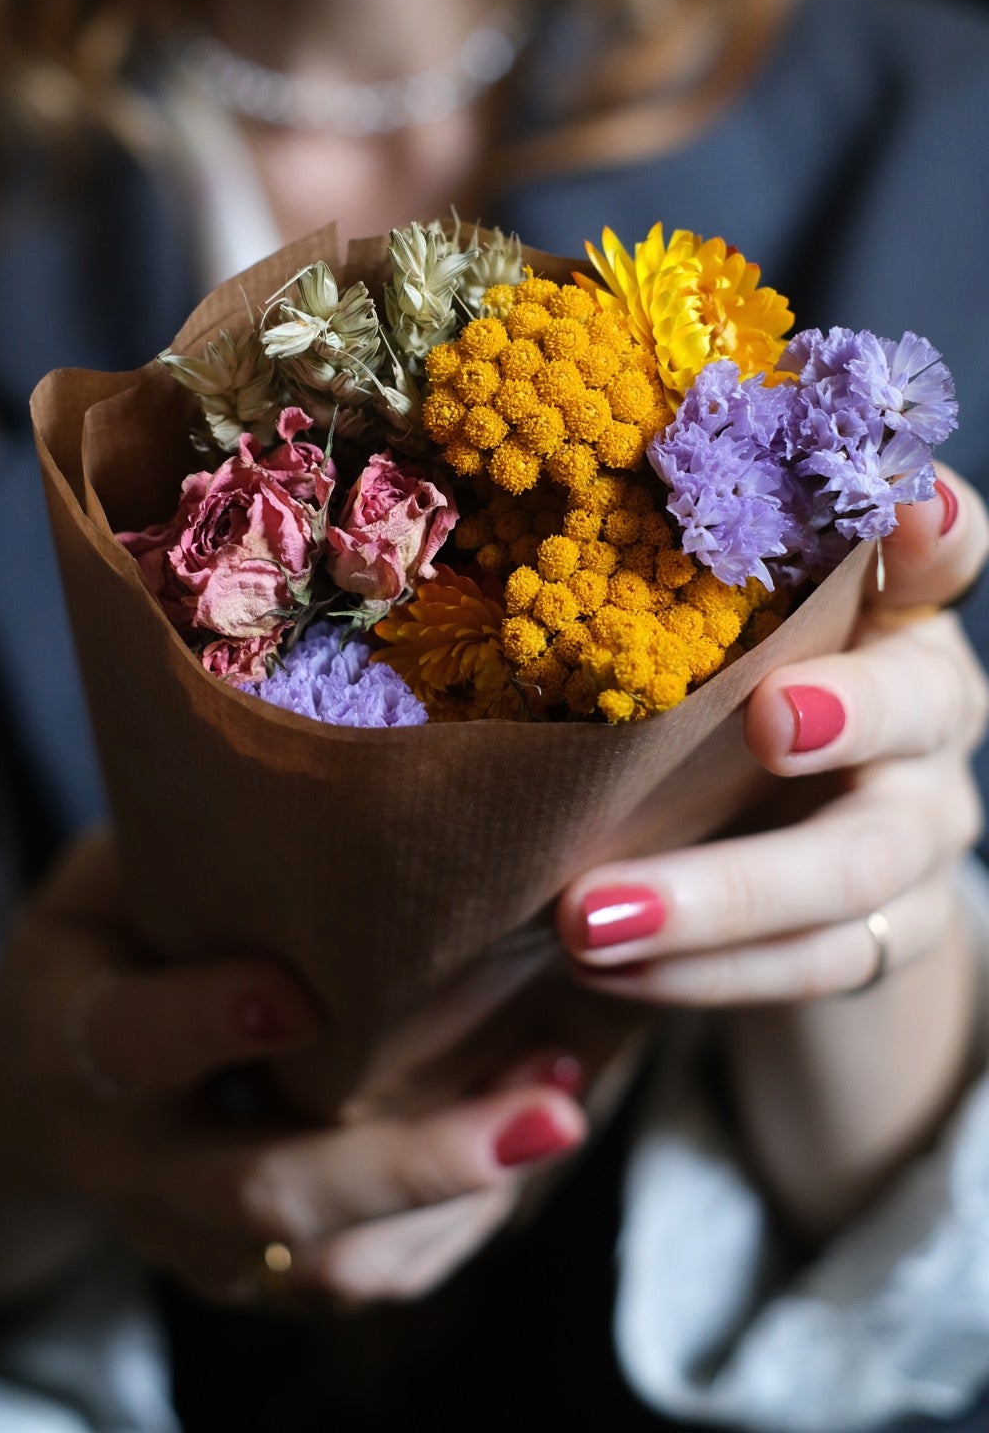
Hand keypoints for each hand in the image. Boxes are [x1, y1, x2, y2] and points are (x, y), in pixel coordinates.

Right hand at [0, 833, 586, 1312]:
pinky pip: (354, 1276)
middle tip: (545, 1107)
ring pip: (323, 1256)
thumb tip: (303, 735)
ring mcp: (187, 1231)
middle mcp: (127, 1160)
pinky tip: (533, 1142)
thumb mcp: (109, 874)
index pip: (133, 1042)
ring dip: (453, 1195)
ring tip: (562, 1112)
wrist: (38, 1084)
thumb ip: (182, 846)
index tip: (303, 993)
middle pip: (259, 1187)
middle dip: (404, 1159)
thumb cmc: (102, 935)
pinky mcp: (250, 1268)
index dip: (209, 1020)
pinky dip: (450, 1225)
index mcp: (74, 1043)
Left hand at [555, 464, 988, 1005]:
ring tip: (589, 918)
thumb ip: (685, 598)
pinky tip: (616, 966)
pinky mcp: (902, 932)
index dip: (935, 527)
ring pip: (855, 864)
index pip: (943, 550)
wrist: (798, 868)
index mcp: (892, 612)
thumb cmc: (725, 707)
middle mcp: (932, 706)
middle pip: (917, 704)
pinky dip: (708, 970)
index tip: (908, 508)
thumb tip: (536, 526)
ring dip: (721, 896)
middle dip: (846, 711)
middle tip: (767, 719)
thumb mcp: (717, 644)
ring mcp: (926, 827)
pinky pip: (816, 962)